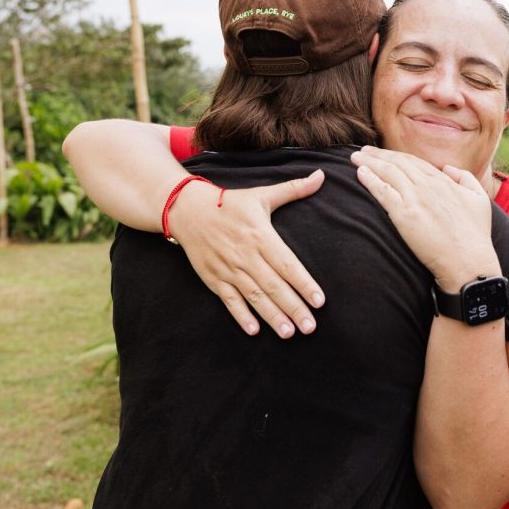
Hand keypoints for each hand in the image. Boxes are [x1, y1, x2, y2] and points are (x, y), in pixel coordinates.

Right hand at [166, 170, 325, 337]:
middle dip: (293, 308)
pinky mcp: (213, 278)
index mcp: (260, 235)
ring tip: (289, 333)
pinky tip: (254, 330)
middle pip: (274, 285)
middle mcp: (245, 255)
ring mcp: (228, 269)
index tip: (320, 301)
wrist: (187, 210)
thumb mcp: (261, 194)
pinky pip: (229, 300)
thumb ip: (293, 189)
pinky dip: (240, 315)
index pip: (287, 264)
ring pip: (254, 296)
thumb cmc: (230, 203)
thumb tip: (322, 176)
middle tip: (311, 327)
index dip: (304, 284)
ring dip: (272, 316)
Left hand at [350, 146, 499, 290]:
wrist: (468, 261)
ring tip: (355, 157)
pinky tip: (360, 172)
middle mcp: (428, 185)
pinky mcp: (404, 214)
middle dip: (378, 154)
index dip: (397, 156)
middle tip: (363, 150)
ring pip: (388, 172)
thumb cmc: (476, 235)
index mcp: (444, 181)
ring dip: (369, 162)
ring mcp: (415, 198)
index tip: (384, 154)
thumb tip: (448, 168)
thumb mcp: (479, 199)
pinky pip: (382, 191)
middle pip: (398, 163)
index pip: (415, 162)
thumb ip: (465, 178)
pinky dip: (370, 179)